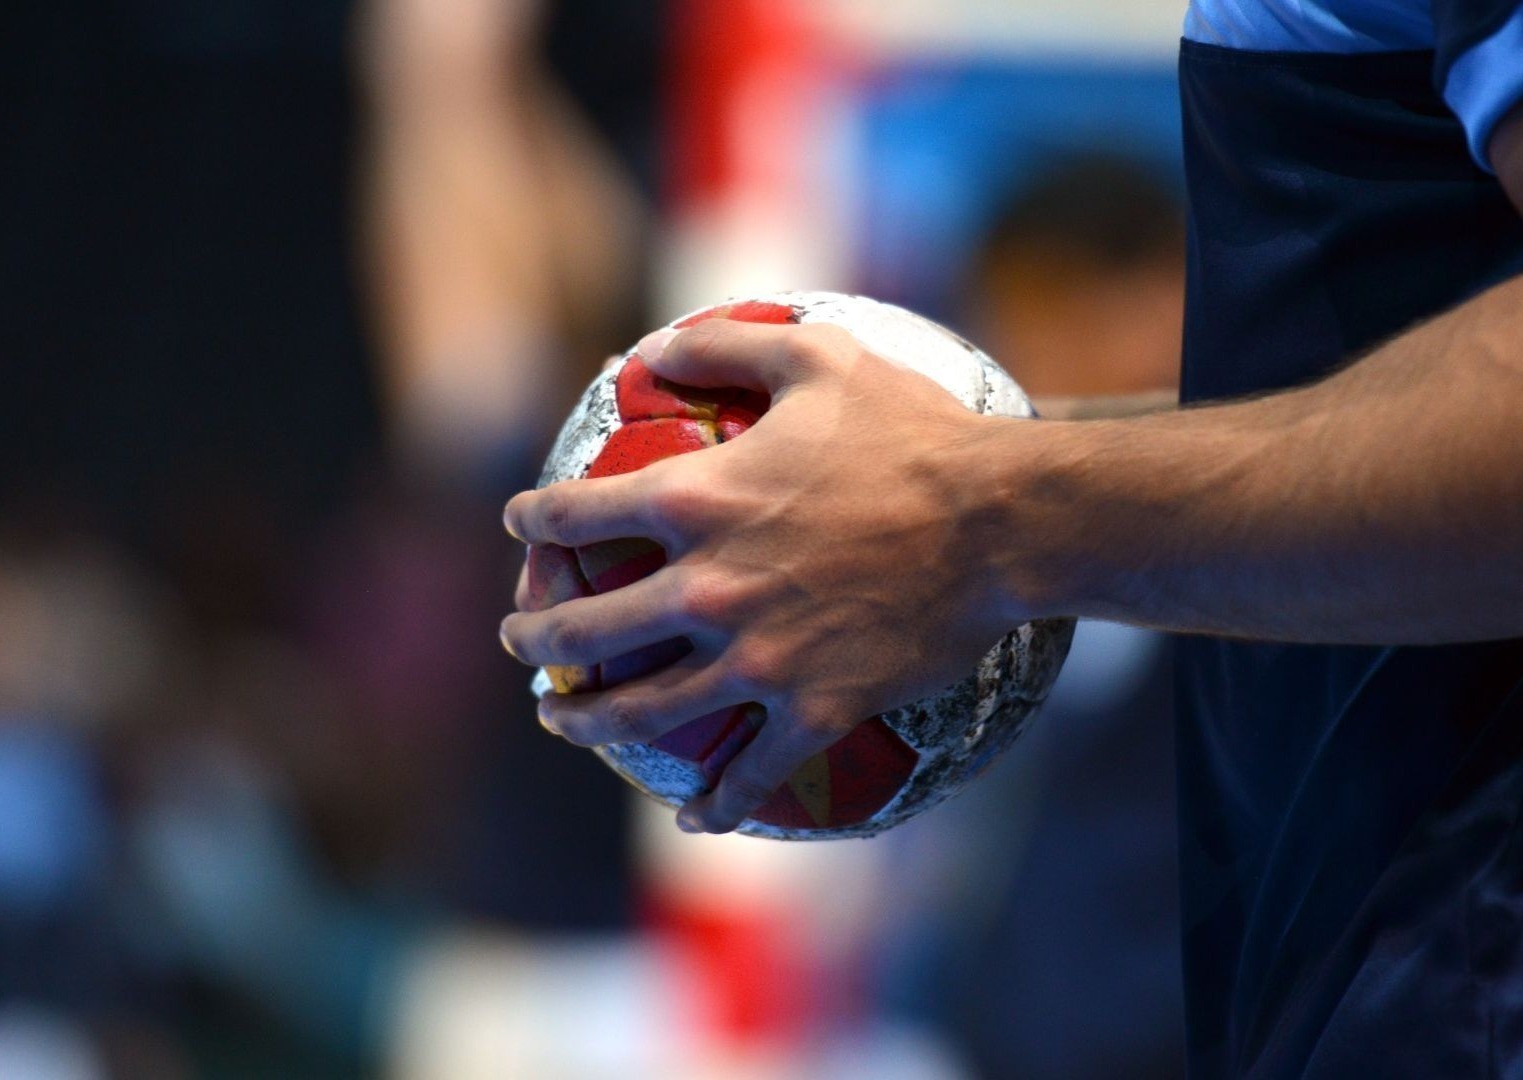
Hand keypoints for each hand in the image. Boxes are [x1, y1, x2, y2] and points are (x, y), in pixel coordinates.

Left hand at [500, 319, 1023, 832]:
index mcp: (696, 499)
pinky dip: (716, 805)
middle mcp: (707, 587)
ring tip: (562, 722)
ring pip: (641, 712)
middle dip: (533, 640)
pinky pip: (752, 773)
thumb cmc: (913, 431)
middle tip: (520, 643)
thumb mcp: (818, 357)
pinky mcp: (813, 708)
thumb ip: (724, 344)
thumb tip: (653, 345)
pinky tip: (693, 820)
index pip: (578, 514)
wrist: (1002, 522)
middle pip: (585, 629)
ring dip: (585, 723)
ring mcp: (757, 657)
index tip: (521, 526)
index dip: (534, 520)